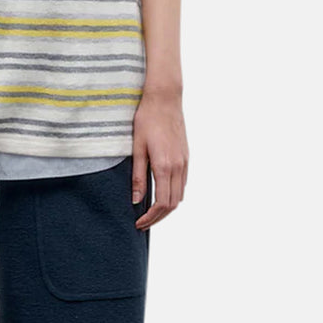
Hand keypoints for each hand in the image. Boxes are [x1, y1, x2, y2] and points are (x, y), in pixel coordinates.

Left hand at [132, 83, 187, 227]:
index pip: (162, 203)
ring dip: (167, 208)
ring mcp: (184, 162)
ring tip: (151, 213)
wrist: (165, 99)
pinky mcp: (186, 157)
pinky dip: (173, 195)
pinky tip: (161, 195)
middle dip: (158, 217)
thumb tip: (136, 200)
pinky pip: (182, 183)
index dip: (151, 217)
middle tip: (142, 223)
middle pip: (173, 204)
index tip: (138, 223)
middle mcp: (178, 167)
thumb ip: (138, 176)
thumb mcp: (137, 148)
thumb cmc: (146, 120)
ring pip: (180, 195)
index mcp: (164, 166)